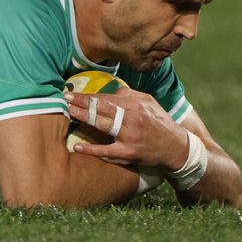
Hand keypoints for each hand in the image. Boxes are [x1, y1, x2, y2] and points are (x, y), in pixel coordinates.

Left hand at [64, 87, 188, 169]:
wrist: (177, 148)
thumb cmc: (161, 123)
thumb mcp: (151, 103)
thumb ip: (131, 95)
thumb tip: (113, 89)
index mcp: (137, 105)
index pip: (107, 98)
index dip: (88, 96)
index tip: (72, 93)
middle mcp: (134, 119)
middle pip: (103, 109)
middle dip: (82, 103)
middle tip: (64, 99)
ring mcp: (131, 136)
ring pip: (104, 125)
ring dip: (84, 118)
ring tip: (69, 113)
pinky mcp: (130, 153)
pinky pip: (108, 151)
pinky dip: (92, 149)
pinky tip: (78, 146)